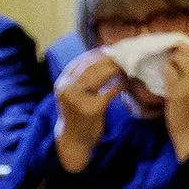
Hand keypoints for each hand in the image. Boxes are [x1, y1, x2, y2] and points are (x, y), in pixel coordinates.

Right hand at [52, 49, 126, 172]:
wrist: (73, 139)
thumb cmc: (77, 114)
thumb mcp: (73, 94)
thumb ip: (82, 78)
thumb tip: (101, 57)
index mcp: (62, 82)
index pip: (79, 62)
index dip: (96, 54)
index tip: (110, 49)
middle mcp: (67, 89)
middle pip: (89, 67)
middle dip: (107, 59)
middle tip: (122, 54)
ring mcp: (78, 99)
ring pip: (97, 76)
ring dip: (113, 68)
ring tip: (125, 64)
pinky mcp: (91, 110)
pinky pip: (108, 93)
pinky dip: (118, 85)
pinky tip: (125, 81)